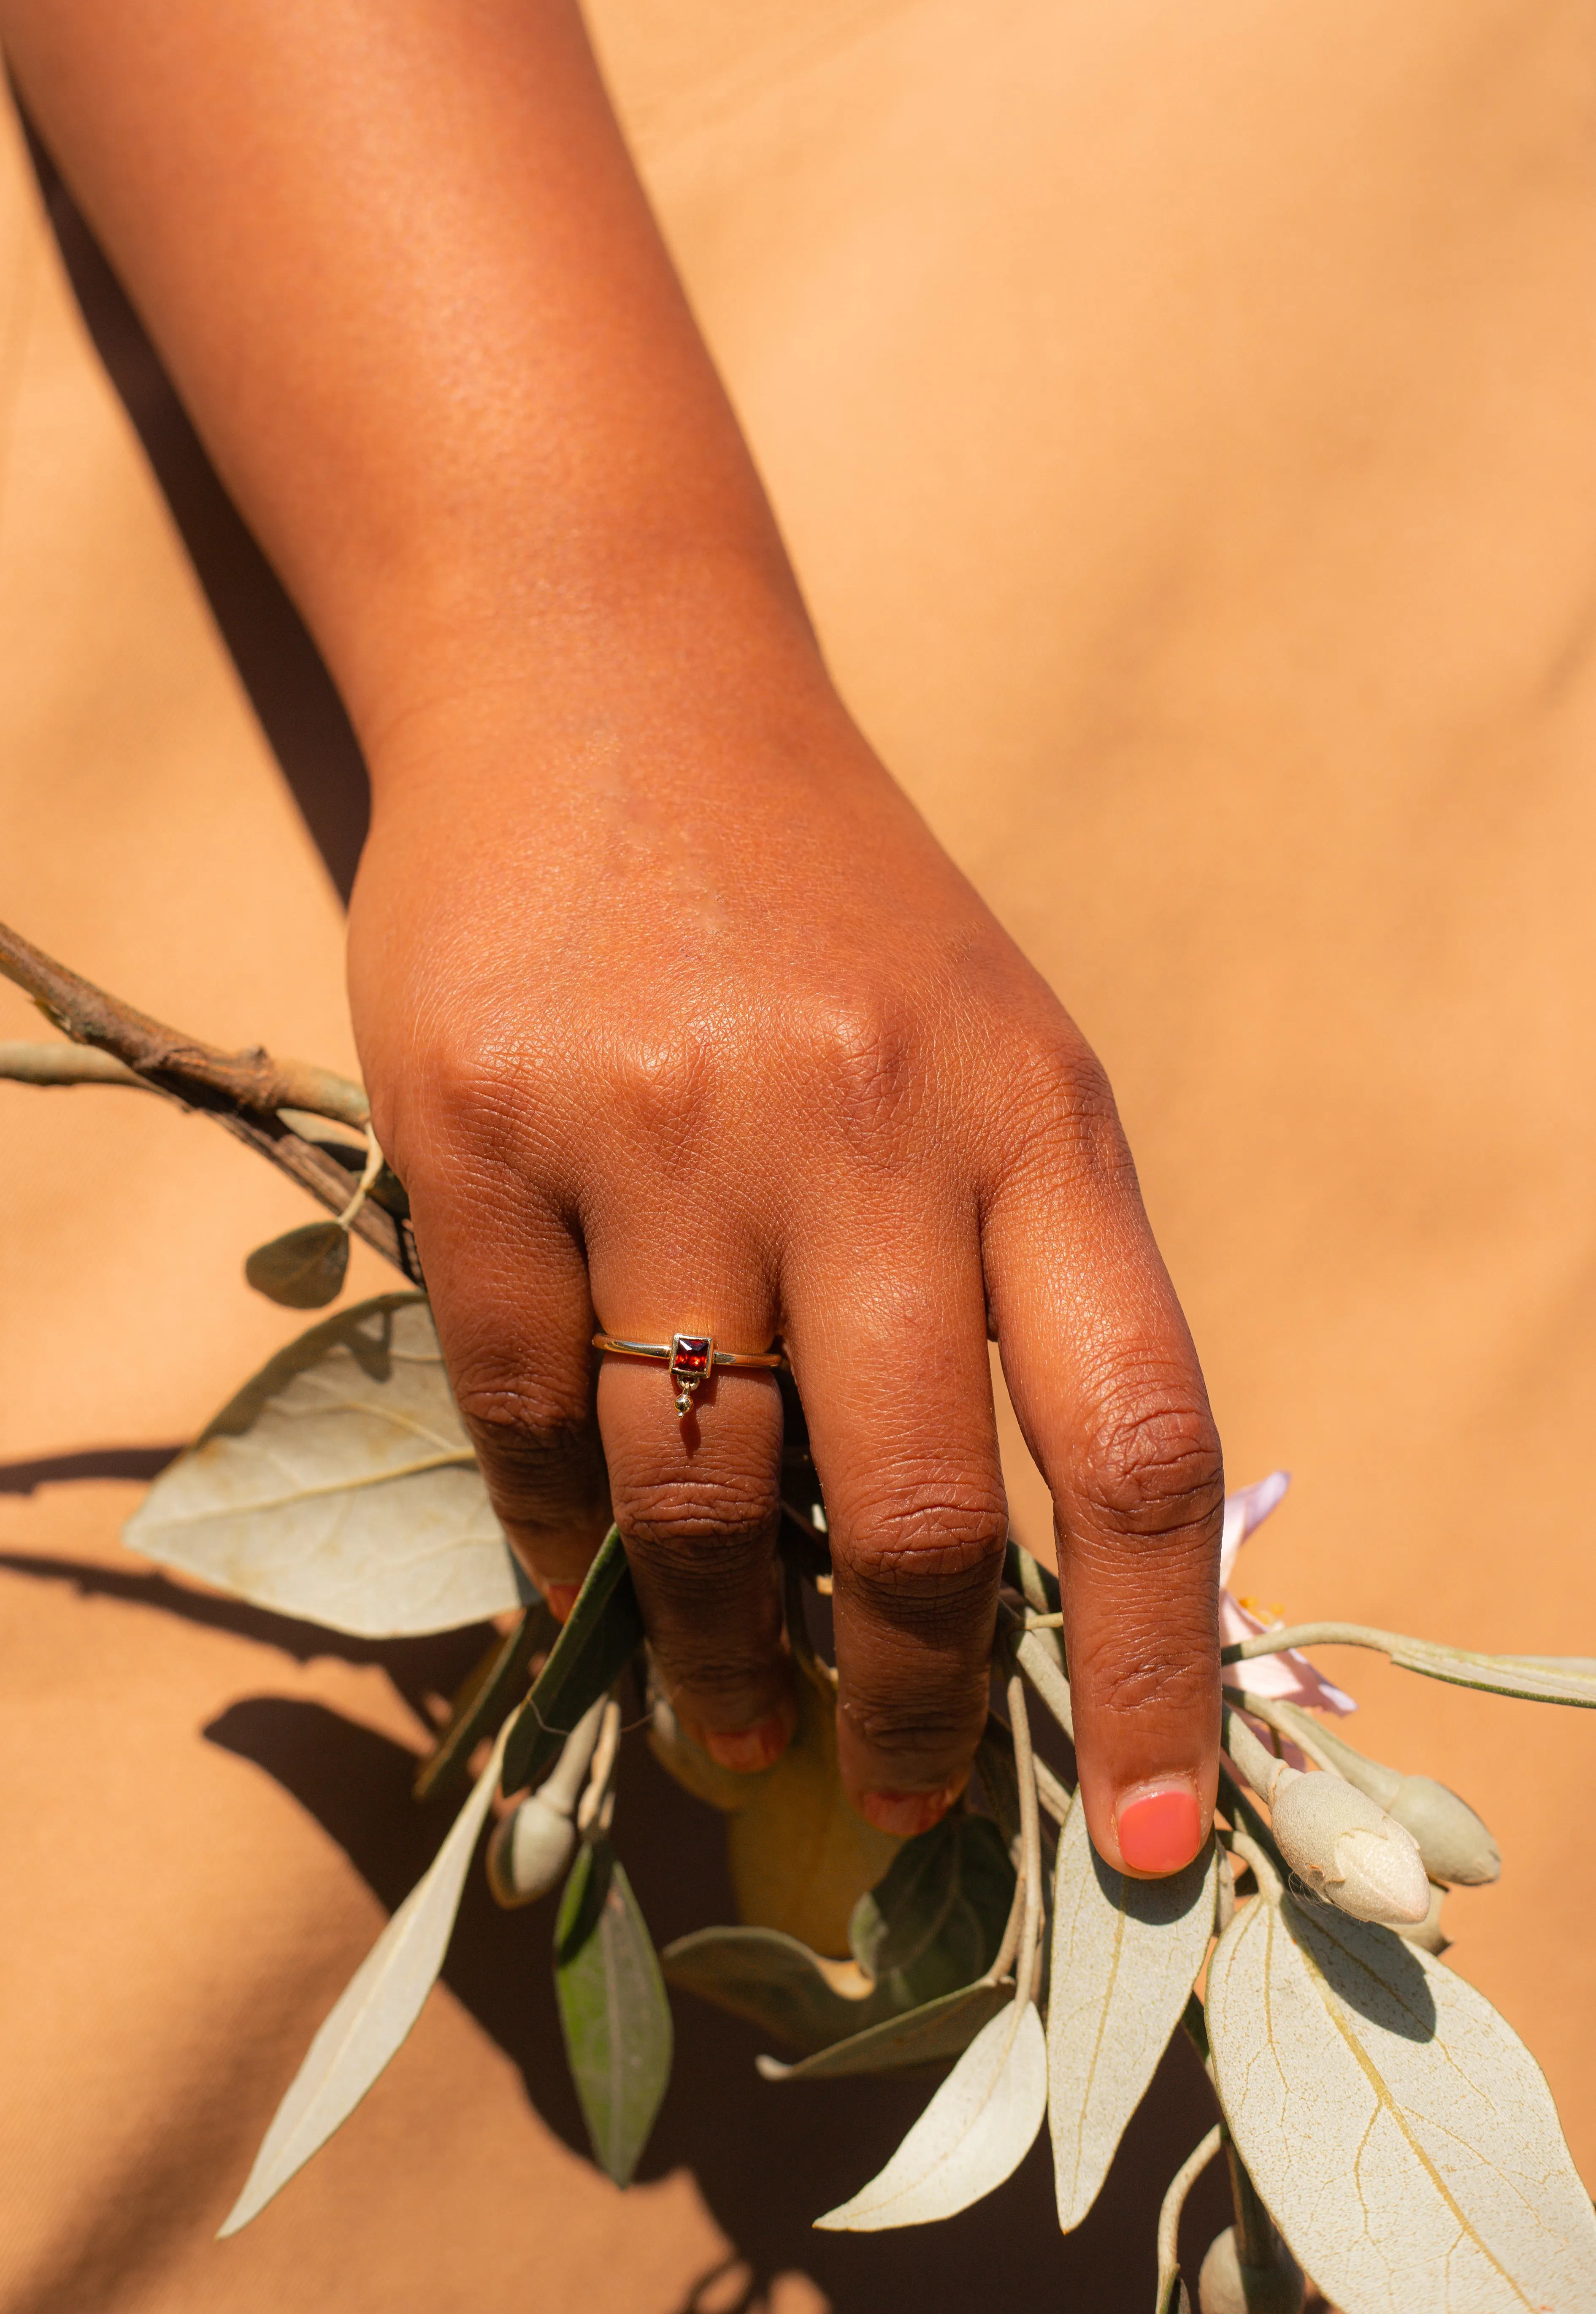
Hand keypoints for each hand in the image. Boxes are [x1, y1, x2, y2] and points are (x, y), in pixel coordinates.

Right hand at [348, 613, 1222, 1871]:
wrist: (609, 683)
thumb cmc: (827, 910)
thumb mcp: (992, 1056)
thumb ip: (1016, 1286)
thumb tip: (990, 1577)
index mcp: (1032, 1117)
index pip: (1138, 1444)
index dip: (1150, 1666)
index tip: (1139, 1837)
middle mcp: (858, 1123)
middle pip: (902, 1509)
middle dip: (898, 1703)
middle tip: (879, 1792)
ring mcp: (657, 1125)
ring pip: (692, 1490)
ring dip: (715, 1651)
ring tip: (731, 1717)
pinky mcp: (478, 1124)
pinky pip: (517, 1402)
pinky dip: (555, 1528)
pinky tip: (582, 1572)